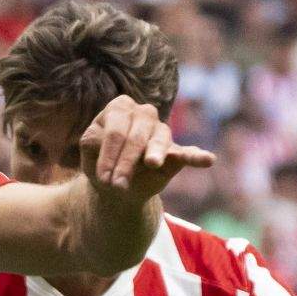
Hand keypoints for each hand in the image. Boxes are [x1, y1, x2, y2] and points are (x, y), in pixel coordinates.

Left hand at [79, 98, 214, 199]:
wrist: (114, 187)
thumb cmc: (101, 162)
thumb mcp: (89, 151)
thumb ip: (94, 142)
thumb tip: (103, 141)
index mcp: (120, 108)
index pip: (116, 129)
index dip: (108, 154)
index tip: (101, 178)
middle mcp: (143, 114)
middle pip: (137, 135)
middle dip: (126, 162)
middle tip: (116, 185)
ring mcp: (161, 131)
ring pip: (160, 140)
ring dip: (154, 154)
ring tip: (152, 163)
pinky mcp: (175, 152)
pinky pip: (188, 152)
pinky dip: (197, 156)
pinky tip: (208, 160)